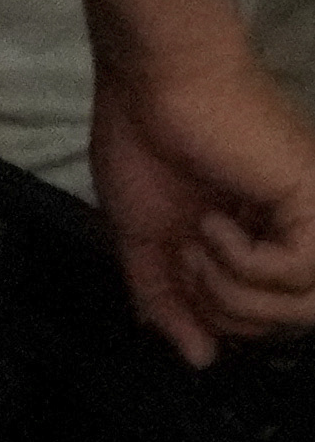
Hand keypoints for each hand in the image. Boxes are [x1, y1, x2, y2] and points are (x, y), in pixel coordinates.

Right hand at [92, 32, 314, 359]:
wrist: (154, 80)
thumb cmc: (144, 143)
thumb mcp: (144, 237)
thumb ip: (166, 299)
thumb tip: (199, 360)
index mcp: (263, 241)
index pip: (269, 317)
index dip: (220, 317)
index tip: (176, 273)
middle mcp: (298, 235)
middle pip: (293, 322)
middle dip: (227, 311)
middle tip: (186, 264)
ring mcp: (312, 219)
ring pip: (306, 306)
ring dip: (234, 290)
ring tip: (198, 245)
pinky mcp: (313, 202)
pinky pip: (300, 269)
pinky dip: (246, 262)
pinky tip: (216, 224)